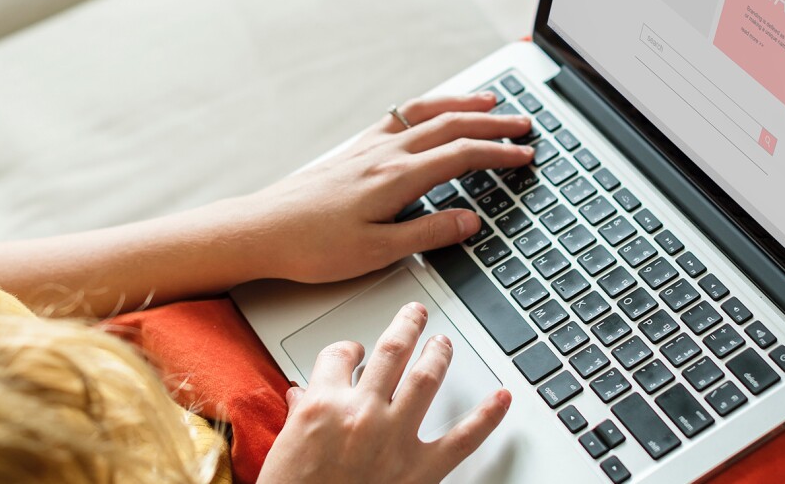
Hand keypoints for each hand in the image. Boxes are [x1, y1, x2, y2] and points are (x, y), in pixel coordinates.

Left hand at [229, 93, 533, 284]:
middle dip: (492, 124)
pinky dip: (425, 108)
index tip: (526, 154)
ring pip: (424, 114)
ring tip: (488, 102)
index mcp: (397, 178)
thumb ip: (428, 234)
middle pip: (450, 126)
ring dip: (461, 105)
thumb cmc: (312, 246)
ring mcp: (367, 148)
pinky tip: (429, 112)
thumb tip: (471, 220)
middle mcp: (384, 154)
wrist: (261, 230)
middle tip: (524, 124)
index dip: (499, 154)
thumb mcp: (377, 252)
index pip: (462, 156)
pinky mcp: (352, 151)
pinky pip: (399, 118)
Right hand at [259, 302, 511, 483]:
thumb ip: (299, 414)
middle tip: (415, 315)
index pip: (339, 355)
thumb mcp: (283, 447)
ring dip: (439, 354)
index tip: (355, 352)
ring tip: (444, 343)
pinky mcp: (420, 470)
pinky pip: (462, 438)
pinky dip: (487, 417)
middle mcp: (362, 413)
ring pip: (426, 378)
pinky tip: (501, 398)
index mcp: (323, 404)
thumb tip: (302, 395)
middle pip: (392, 351)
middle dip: (407, 326)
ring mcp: (395, 438)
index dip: (349, 349)